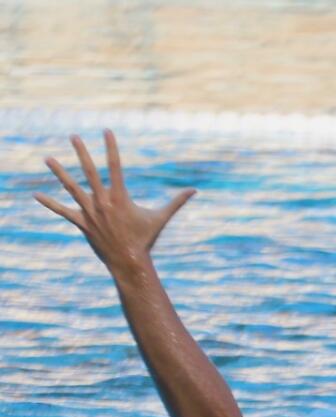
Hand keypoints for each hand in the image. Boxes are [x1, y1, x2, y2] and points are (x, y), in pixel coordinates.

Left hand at [35, 130, 194, 269]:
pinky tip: (36, 194)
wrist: (130, 261)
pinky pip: (63, 211)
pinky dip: (50, 203)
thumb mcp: (161, 218)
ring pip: (72, 188)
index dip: (111, 147)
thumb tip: (195, 191)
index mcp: (120, 196)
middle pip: (89, 172)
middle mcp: (103, 201)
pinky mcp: (82, 223)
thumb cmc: (146, 239)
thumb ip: (176, 202)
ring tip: (48, 158)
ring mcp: (90, 212)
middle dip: (82, 153)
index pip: (115, 166)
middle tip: (74, 136)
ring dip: (59, 172)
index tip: (107, 131)